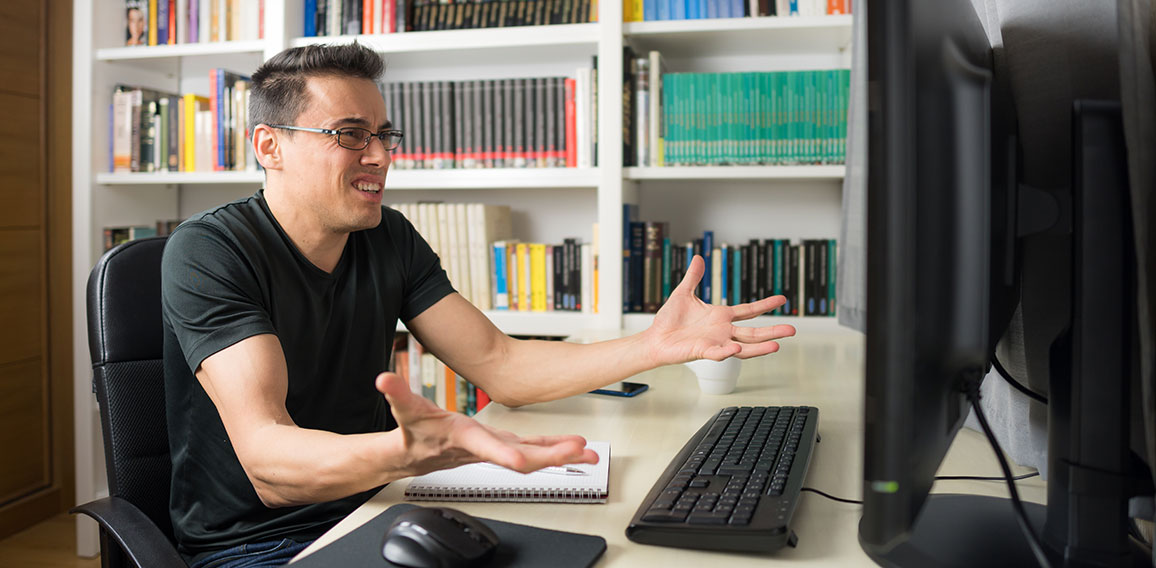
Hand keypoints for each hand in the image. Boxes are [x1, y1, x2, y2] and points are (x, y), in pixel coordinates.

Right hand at [376, 373, 598, 475]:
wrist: (417, 456)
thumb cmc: (415, 435)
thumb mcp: (406, 411)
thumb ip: (396, 394)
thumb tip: (383, 378)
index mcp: (466, 440)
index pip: (487, 449)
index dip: (504, 453)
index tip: (522, 459)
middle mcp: (488, 449)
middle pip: (523, 456)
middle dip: (551, 456)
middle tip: (578, 451)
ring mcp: (500, 449)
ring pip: (535, 455)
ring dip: (563, 454)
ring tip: (591, 454)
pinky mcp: (507, 445)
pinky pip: (537, 448)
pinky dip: (558, 448)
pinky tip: (579, 447)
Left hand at [643, 255, 795, 365]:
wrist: (654, 339)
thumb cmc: (668, 320)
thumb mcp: (683, 293)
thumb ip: (693, 277)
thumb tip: (697, 258)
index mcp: (721, 316)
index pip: (749, 311)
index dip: (765, 305)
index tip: (782, 299)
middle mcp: (722, 331)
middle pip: (753, 332)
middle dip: (773, 331)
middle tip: (792, 330)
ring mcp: (715, 343)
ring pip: (743, 347)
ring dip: (760, 347)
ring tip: (777, 346)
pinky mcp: (703, 351)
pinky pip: (718, 353)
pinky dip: (727, 352)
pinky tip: (736, 349)